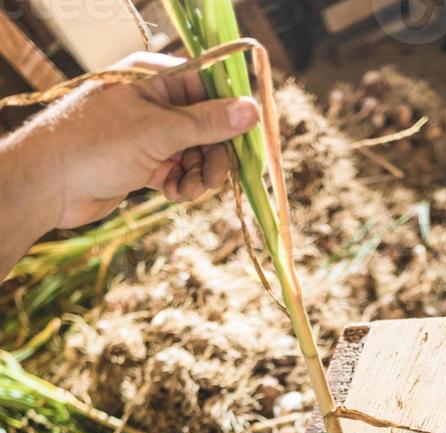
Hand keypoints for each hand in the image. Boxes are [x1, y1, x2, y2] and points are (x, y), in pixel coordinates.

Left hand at [32, 52, 259, 228]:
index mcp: (154, 79)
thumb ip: (206, 123)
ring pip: (192, 153)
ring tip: (187, 191)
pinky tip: (173, 194)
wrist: (48, 184)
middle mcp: (152, 103)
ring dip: (198, 175)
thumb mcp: (158, 132)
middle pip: (205, 126)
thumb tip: (251, 110)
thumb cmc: (96, 144)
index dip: (230, 115)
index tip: (245, 142)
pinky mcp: (141, 164)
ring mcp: (147, 135)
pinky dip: (181, 184)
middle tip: (212, 180)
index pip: (208, 89)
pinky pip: (176, 171)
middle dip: (213, 154)